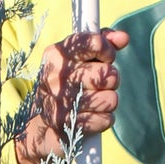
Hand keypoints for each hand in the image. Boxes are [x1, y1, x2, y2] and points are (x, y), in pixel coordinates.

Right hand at [14, 28, 128, 163]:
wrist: (41, 123)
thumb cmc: (67, 82)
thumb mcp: (79, 57)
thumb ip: (102, 42)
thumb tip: (123, 38)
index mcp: (57, 54)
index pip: (95, 43)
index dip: (107, 50)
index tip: (105, 57)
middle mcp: (55, 76)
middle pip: (108, 74)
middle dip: (111, 79)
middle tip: (100, 83)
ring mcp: (60, 102)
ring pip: (110, 99)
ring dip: (108, 101)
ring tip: (95, 101)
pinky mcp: (68, 125)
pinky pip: (106, 119)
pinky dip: (104, 119)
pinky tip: (91, 116)